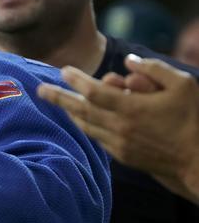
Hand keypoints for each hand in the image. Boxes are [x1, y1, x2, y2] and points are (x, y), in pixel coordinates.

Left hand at [37, 56, 198, 200]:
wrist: (198, 161)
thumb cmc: (193, 119)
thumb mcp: (182, 84)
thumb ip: (153, 69)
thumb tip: (127, 62)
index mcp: (132, 108)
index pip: (93, 91)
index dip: (76, 80)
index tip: (64, 70)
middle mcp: (119, 127)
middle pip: (80, 110)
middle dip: (58, 98)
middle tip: (39, 89)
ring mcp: (118, 143)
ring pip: (85, 125)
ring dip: (70, 112)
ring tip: (57, 101)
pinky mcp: (121, 155)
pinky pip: (96, 137)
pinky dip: (85, 125)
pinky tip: (80, 118)